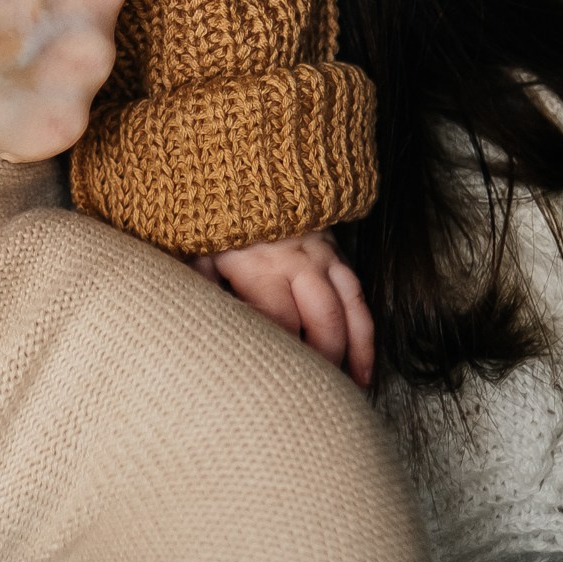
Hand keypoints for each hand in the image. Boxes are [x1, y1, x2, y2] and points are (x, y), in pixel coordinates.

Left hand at [194, 232, 374, 386]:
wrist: (243, 169)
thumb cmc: (214, 218)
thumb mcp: (197, 251)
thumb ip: (203, 290)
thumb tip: (205, 329)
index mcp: (261, 265)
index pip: (278, 321)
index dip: (281, 353)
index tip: (275, 380)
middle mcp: (299, 261)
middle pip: (323, 320)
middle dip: (324, 360)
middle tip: (317, 392)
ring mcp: (322, 255)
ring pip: (350, 309)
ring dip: (355, 351)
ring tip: (354, 387)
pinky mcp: (335, 251)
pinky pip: (358, 294)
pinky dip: (365, 330)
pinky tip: (364, 364)